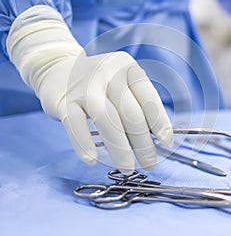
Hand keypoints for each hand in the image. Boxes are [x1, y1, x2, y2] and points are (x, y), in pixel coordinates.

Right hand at [7, 6, 172, 173]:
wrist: (59, 71)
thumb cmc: (100, 84)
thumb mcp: (121, 84)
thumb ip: (137, 104)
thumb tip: (156, 139)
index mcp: (127, 67)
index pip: (148, 96)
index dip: (160, 122)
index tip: (166, 143)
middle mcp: (107, 72)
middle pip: (130, 112)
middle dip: (143, 143)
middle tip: (148, 163)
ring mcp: (84, 86)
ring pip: (106, 119)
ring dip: (119, 148)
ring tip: (128, 168)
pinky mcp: (63, 100)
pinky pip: (75, 124)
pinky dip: (84, 144)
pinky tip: (92, 160)